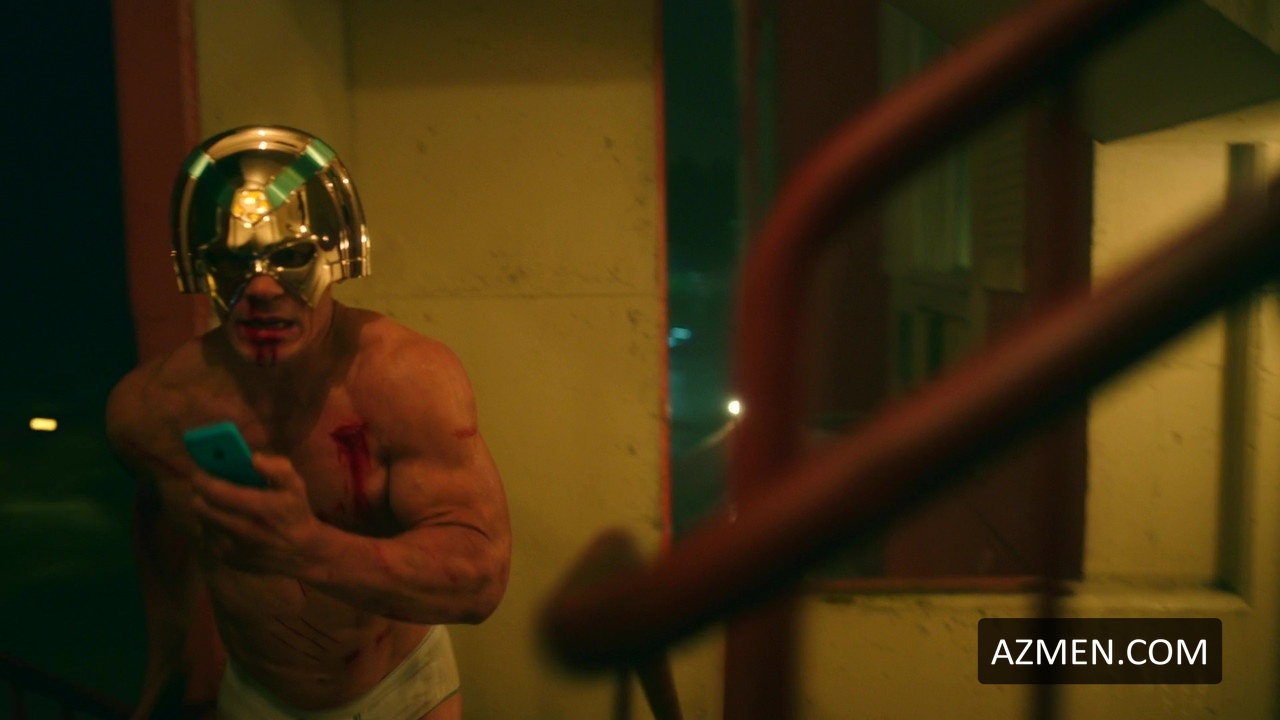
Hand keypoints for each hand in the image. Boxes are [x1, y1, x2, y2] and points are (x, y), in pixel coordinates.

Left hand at [190, 453, 320, 575]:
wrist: (299, 553)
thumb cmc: (294, 513)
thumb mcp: (295, 486)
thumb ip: (278, 468)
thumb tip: (253, 458)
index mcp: (260, 508)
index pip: (215, 491)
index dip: (202, 477)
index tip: (200, 469)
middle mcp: (242, 530)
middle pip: (199, 505)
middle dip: (199, 492)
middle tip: (207, 484)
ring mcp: (231, 547)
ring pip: (201, 519)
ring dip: (207, 508)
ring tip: (221, 503)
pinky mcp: (224, 558)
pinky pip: (206, 534)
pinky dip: (212, 524)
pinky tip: (227, 521)